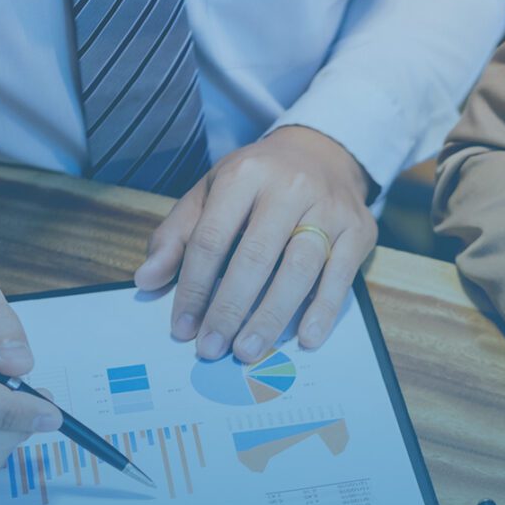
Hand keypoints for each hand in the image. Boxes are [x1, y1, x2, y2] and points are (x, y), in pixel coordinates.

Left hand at [135, 126, 377, 360]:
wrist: (322, 152)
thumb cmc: (256, 184)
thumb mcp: (209, 195)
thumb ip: (176, 237)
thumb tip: (145, 280)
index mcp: (243, 176)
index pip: (212, 239)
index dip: (194, 288)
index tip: (182, 328)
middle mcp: (289, 187)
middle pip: (255, 257)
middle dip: (230, 309)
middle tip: (212, 349)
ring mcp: (329, 208)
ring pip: (299, 269)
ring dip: (271, 317)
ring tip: (248, 351)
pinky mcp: (359, 229)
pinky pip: (340, 276)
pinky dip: (323, 310)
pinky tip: (305, 338)